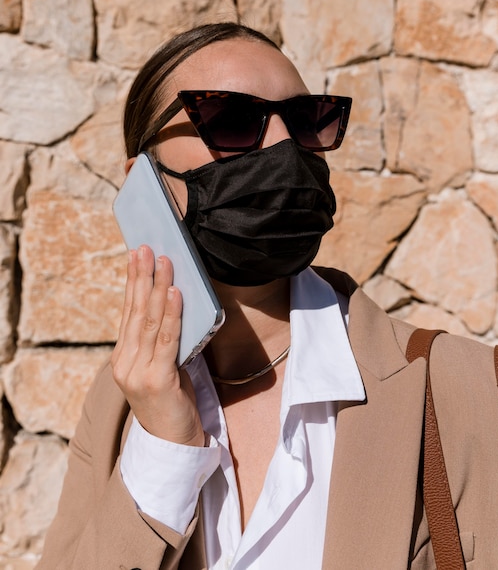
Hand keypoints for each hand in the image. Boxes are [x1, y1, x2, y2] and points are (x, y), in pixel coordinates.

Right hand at [111, 245, 204, 445]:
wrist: (173, 446)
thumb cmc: (172, 403)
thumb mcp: (162, 366)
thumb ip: (162, 341)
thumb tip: (176, 303)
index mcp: (124, 357)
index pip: (129, 312)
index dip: (133, 283)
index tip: (137, 256)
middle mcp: (125, 363)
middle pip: (136, 311)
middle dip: (142, 277)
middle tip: (146, 248)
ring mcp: (138, 373)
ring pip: (150, 321)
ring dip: (159, 288)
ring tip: (164, 262)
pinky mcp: (158, 381)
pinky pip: (167, 340)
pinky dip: (173, 314)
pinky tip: (176, 293)